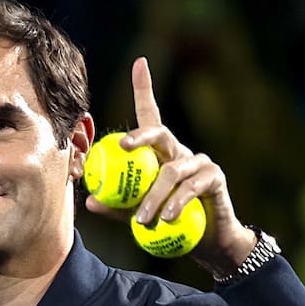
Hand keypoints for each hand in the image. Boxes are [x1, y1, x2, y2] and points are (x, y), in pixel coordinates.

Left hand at [85, 57, 255, 275]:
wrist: (209, 243)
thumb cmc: (171, 223)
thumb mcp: (138, 214)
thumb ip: (117, 205)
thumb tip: (89, 201)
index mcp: (160, 152)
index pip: (151, 115)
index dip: (145, 87)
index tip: (140, 62)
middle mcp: (179, 151)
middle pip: (158, 132)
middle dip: (139, 135)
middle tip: (123, 146)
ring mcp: (199, 162)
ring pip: (170, 171)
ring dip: (153, 196)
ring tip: (141, 220)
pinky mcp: (214, 178)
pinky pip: (191, 187)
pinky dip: (176, 203)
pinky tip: (168, 217)